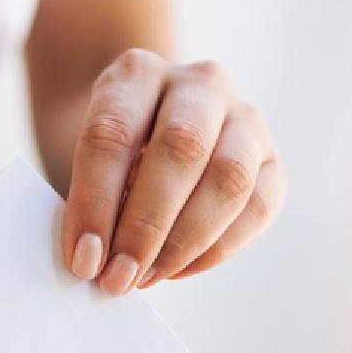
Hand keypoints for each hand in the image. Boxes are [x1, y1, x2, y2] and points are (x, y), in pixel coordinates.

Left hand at [62, 49, 286, 294]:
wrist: (147, 128)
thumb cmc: (106, 153)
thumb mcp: (81, 161)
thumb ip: (86, 201)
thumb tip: (93, 260)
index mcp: (135, 74)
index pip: (113, 134)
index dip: (95, 203)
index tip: (84, 259)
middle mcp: (197, 84)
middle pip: (181, 149)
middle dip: (146, 226)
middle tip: (118, 278)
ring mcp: (244, 117)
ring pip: (229, 179)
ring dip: (184, 242)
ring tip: (145, 278)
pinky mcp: (271, 159)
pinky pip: (257, 207)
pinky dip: (217, 249)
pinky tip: (177, 270)